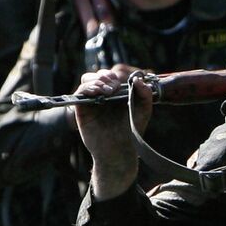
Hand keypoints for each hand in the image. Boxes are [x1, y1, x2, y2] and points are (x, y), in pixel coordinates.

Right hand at [73, 64, 149, 199]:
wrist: (120, 150)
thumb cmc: (132, 131)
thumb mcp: (143, 110)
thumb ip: (145, 94)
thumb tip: (138, 78)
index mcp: (115, 94)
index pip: (110, 76)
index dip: (114, 75)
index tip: (120, 82)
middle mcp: (102, 96)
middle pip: (97, 75)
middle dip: (105, 75)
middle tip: (113, 86)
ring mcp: (91, 103)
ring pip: (86, 80)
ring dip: (96, 80)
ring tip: (106, 90)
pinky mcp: (82, 111)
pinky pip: (79, 93)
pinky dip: (87, 88)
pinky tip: (97, 92)